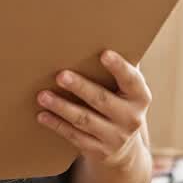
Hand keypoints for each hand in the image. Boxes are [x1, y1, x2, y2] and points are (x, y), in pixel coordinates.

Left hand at [36, 50, 150, 167]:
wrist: (124, 150)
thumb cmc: (120, 104)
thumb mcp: (127, 90)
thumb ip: (120, 68)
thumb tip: (102, 32)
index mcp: (140, 97)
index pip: (131, 80)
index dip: (119, 67)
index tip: (104, 53)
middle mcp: (131, 119)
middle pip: (102, 100)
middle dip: (81, 87)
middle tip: (61, 75)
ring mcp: (115, 137)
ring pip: (85, 120)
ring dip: (62, 107)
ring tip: (43, 95)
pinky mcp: (98, 151)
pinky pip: (74, 136)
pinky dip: (57, 125)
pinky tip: (42, 115)